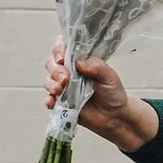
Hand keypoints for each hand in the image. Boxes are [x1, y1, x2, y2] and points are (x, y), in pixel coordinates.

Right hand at [43, 38, 157, 150]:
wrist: (114, 116)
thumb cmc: (112, 93)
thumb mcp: (110, 76)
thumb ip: (97, 66)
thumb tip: (80, 63)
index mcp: (80, 60)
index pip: (63, 46)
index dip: (59, 49)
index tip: (62, 57)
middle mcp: (69, 71)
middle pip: (52, 63)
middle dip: (56, 70)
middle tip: (65, 79)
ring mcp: (63, 86)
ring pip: (49, 79)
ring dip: (51, 84)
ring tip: (60, 90)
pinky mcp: (61, 101)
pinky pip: (49, 98)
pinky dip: (49, 100)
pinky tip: (53, 102)